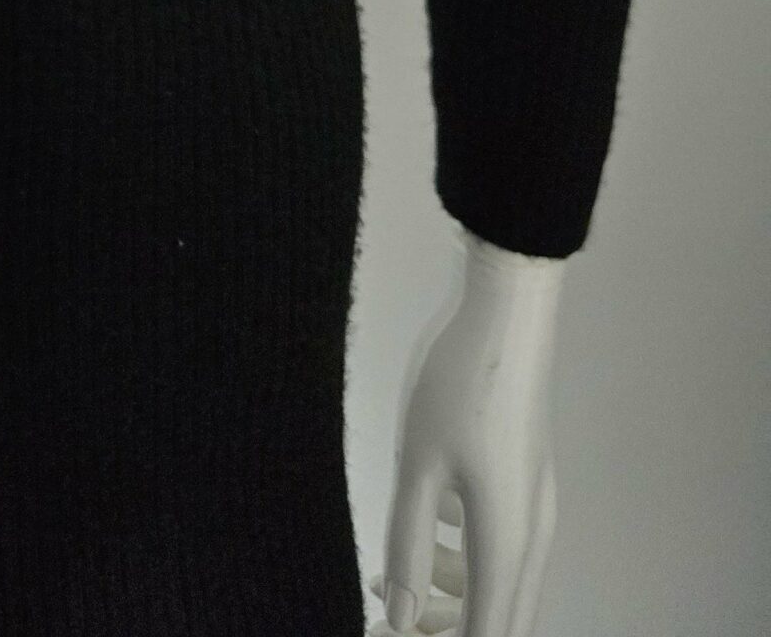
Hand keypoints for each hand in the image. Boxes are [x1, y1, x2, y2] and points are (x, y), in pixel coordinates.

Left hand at [370, 228, 564, 636]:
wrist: (507, 315)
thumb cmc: (460, 384)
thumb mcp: (418, 467)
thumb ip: (408, 547)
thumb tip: (399, 618)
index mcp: (507, 542)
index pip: (485, 636)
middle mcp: (532, 534)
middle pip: (498, 618)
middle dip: (443, 631)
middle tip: (387, 621)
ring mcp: (534, 506)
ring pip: (498, 582)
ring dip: (448, 594)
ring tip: (392, 573)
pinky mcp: (525, 480)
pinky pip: (498, 543)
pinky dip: (462, 556)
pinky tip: (428, 522)